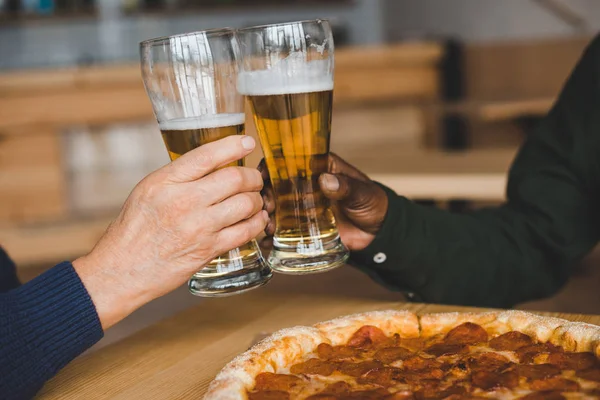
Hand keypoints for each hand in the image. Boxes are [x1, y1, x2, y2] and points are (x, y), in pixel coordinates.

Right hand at [73, 135, 266, 329]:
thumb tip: (215, 164)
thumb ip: (180, 176)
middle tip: (254, 179)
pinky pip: (245, 231)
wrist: (123, 269)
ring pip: (245, 204)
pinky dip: (257, 223)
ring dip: (257, 200)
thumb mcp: (148, 190)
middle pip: (234, 179)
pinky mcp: (208, 250)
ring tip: (255, 200)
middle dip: (252, 176)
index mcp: (166, 182)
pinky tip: (257, 219)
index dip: (233, 146)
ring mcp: (198, 227)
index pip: (206, 156)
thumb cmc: (134, 229)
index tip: (247, 142)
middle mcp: (183, 202)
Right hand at [260, 153, 387, 251]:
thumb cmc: (373, 203)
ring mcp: (302, 207)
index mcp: (318, 168)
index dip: (271, 166)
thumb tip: (326, 180)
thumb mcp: (362, 192)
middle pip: (276, 186)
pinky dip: (272, 235)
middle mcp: (305, 186)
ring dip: (266, 215)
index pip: (289, 161)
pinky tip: (267, 241)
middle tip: (267, 207)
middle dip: (266, 195)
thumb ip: (346, 186)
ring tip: (268, 226)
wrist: (378, 232)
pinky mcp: (303, 228)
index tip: (262, 176)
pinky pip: (283, 229)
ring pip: (275, 208)